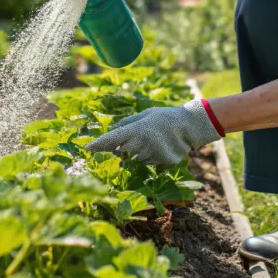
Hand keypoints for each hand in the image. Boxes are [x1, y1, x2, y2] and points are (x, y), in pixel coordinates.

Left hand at [84, 100, 223, 165]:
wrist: (190, 126)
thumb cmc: (165, 117)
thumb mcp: (145, 115)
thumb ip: (127, 123)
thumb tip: (111, 130)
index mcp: (137, 130)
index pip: (112, 139)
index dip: (98, 144)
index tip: (86, 148)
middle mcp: (142, 144)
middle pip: (121, 151)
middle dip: (120, 148)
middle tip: (130, 139)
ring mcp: (152, 155)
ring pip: (136, 158)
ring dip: (138, 151)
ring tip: (152, 138)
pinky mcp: (161, 163)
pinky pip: (148, 161)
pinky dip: (150, 155)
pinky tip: (160, 145)